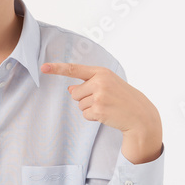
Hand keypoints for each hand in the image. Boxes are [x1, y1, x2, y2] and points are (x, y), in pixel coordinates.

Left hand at [41, 62, 162, 163]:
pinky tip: (107, 114)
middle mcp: (99, 81)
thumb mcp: (108, 85)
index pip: (74, 69)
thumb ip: (89, 84)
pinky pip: (85, 115)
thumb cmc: (123, 98)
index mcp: (101, 72)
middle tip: (103, 100)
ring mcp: (99, 95)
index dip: (57, 68)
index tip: (43, 67)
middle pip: (75, 93)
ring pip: (79, 104)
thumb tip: (70, 89)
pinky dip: (93, 117)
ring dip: (90, 108)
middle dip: (84, 98)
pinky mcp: (99, 109)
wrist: (140, 115)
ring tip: (107, 107)